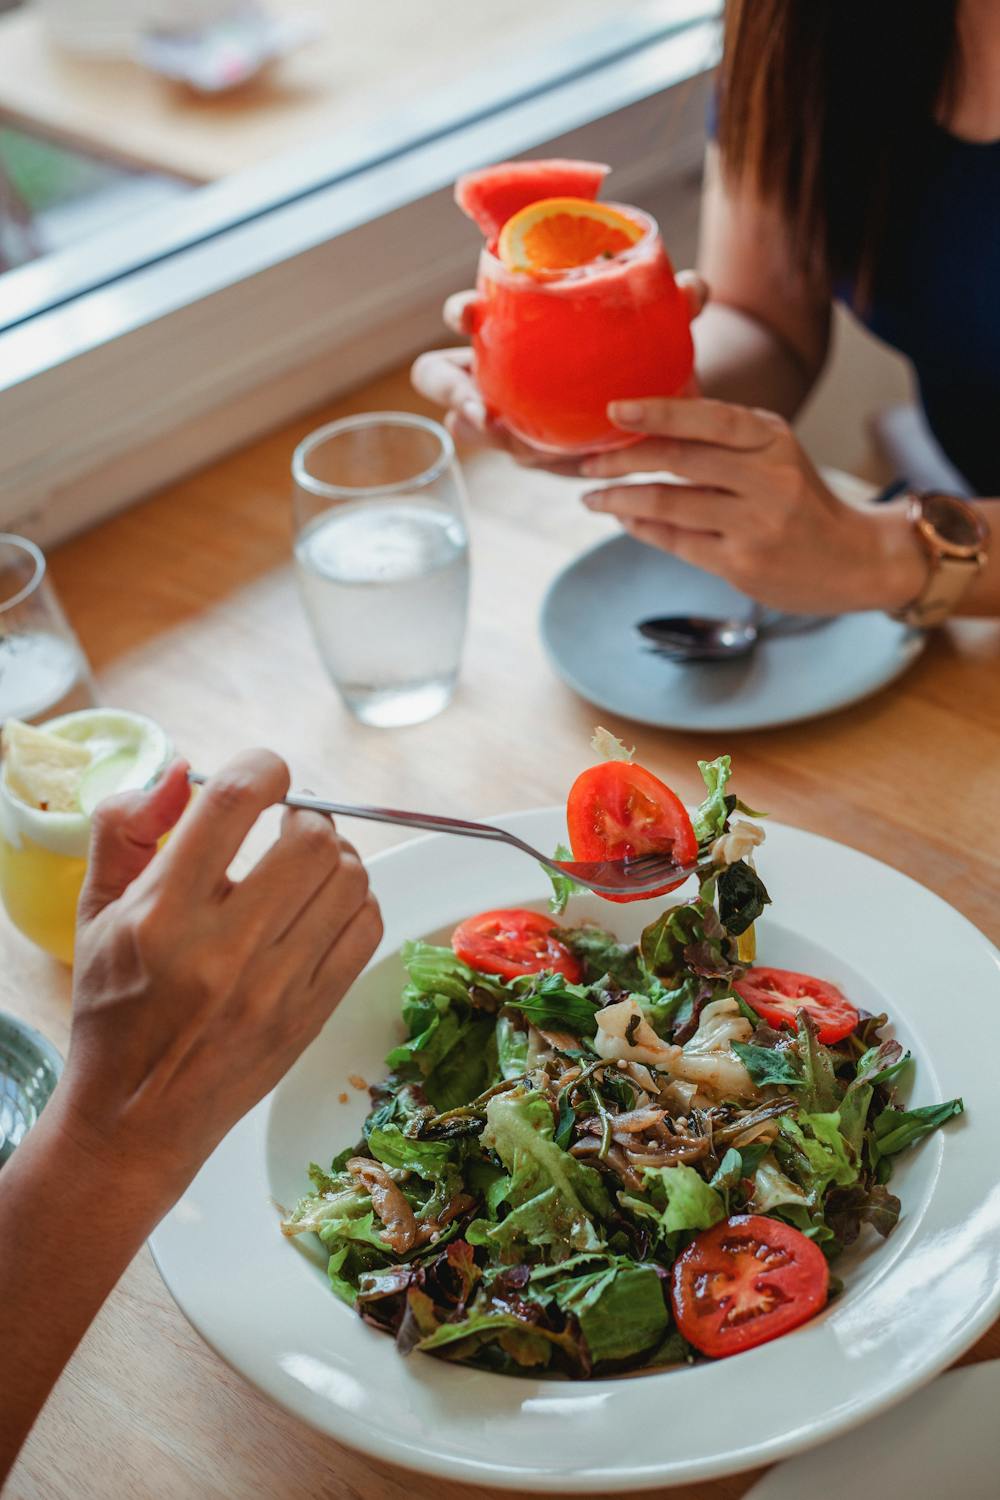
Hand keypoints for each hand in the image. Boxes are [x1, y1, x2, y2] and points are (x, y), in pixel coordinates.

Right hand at [60, 750, 381, 1194]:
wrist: (137, 1118)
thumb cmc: (114, 1010)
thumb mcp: (93, 912)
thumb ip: (126, 828)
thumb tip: (180, 772)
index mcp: (162, 915)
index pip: (233, 803)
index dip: (262, 767)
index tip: (265, 774)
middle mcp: (225, 949)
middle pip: (310, 839)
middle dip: (305, 816)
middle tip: (288, 825)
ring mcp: (276, 986)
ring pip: (349, 879)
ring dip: (335, 857)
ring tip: (307, 866)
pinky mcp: (312, 1013)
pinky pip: (367, 928)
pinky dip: (356, 901)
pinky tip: (325, 906)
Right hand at [411, 275, 707, 473]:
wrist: (659, 396)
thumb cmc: (637, 347)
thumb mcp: (656, 324)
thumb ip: (673, 307)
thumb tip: (693, 287)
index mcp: (509, 326)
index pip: (464, 315)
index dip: (459, 314)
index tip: (468, 315)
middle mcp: (497, 371)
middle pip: (443, 380)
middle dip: (455, 393)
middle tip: (482, 412)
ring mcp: (510, 414)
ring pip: (477, 429)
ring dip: (494, 438)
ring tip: (523, 446)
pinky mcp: (536, 450)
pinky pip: (526, 458)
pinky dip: (547, 460)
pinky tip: (575, 464)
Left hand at [579, 397, 928, 613]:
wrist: (854, 559)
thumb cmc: (800, 498)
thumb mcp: (774, 451)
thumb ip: (723, 434)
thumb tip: (650, 413)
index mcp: (773, 438)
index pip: (708, 417)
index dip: (657, 412)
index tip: (613, 410)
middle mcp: (768, 477)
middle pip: (678, 459)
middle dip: (621, 460)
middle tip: (586, 463)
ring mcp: (755, 523)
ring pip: (667, 503)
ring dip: (619, 499)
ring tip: (593, 496)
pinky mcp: (742, 564)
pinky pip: (675, 541)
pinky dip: (642, 528)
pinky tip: (625, 519)